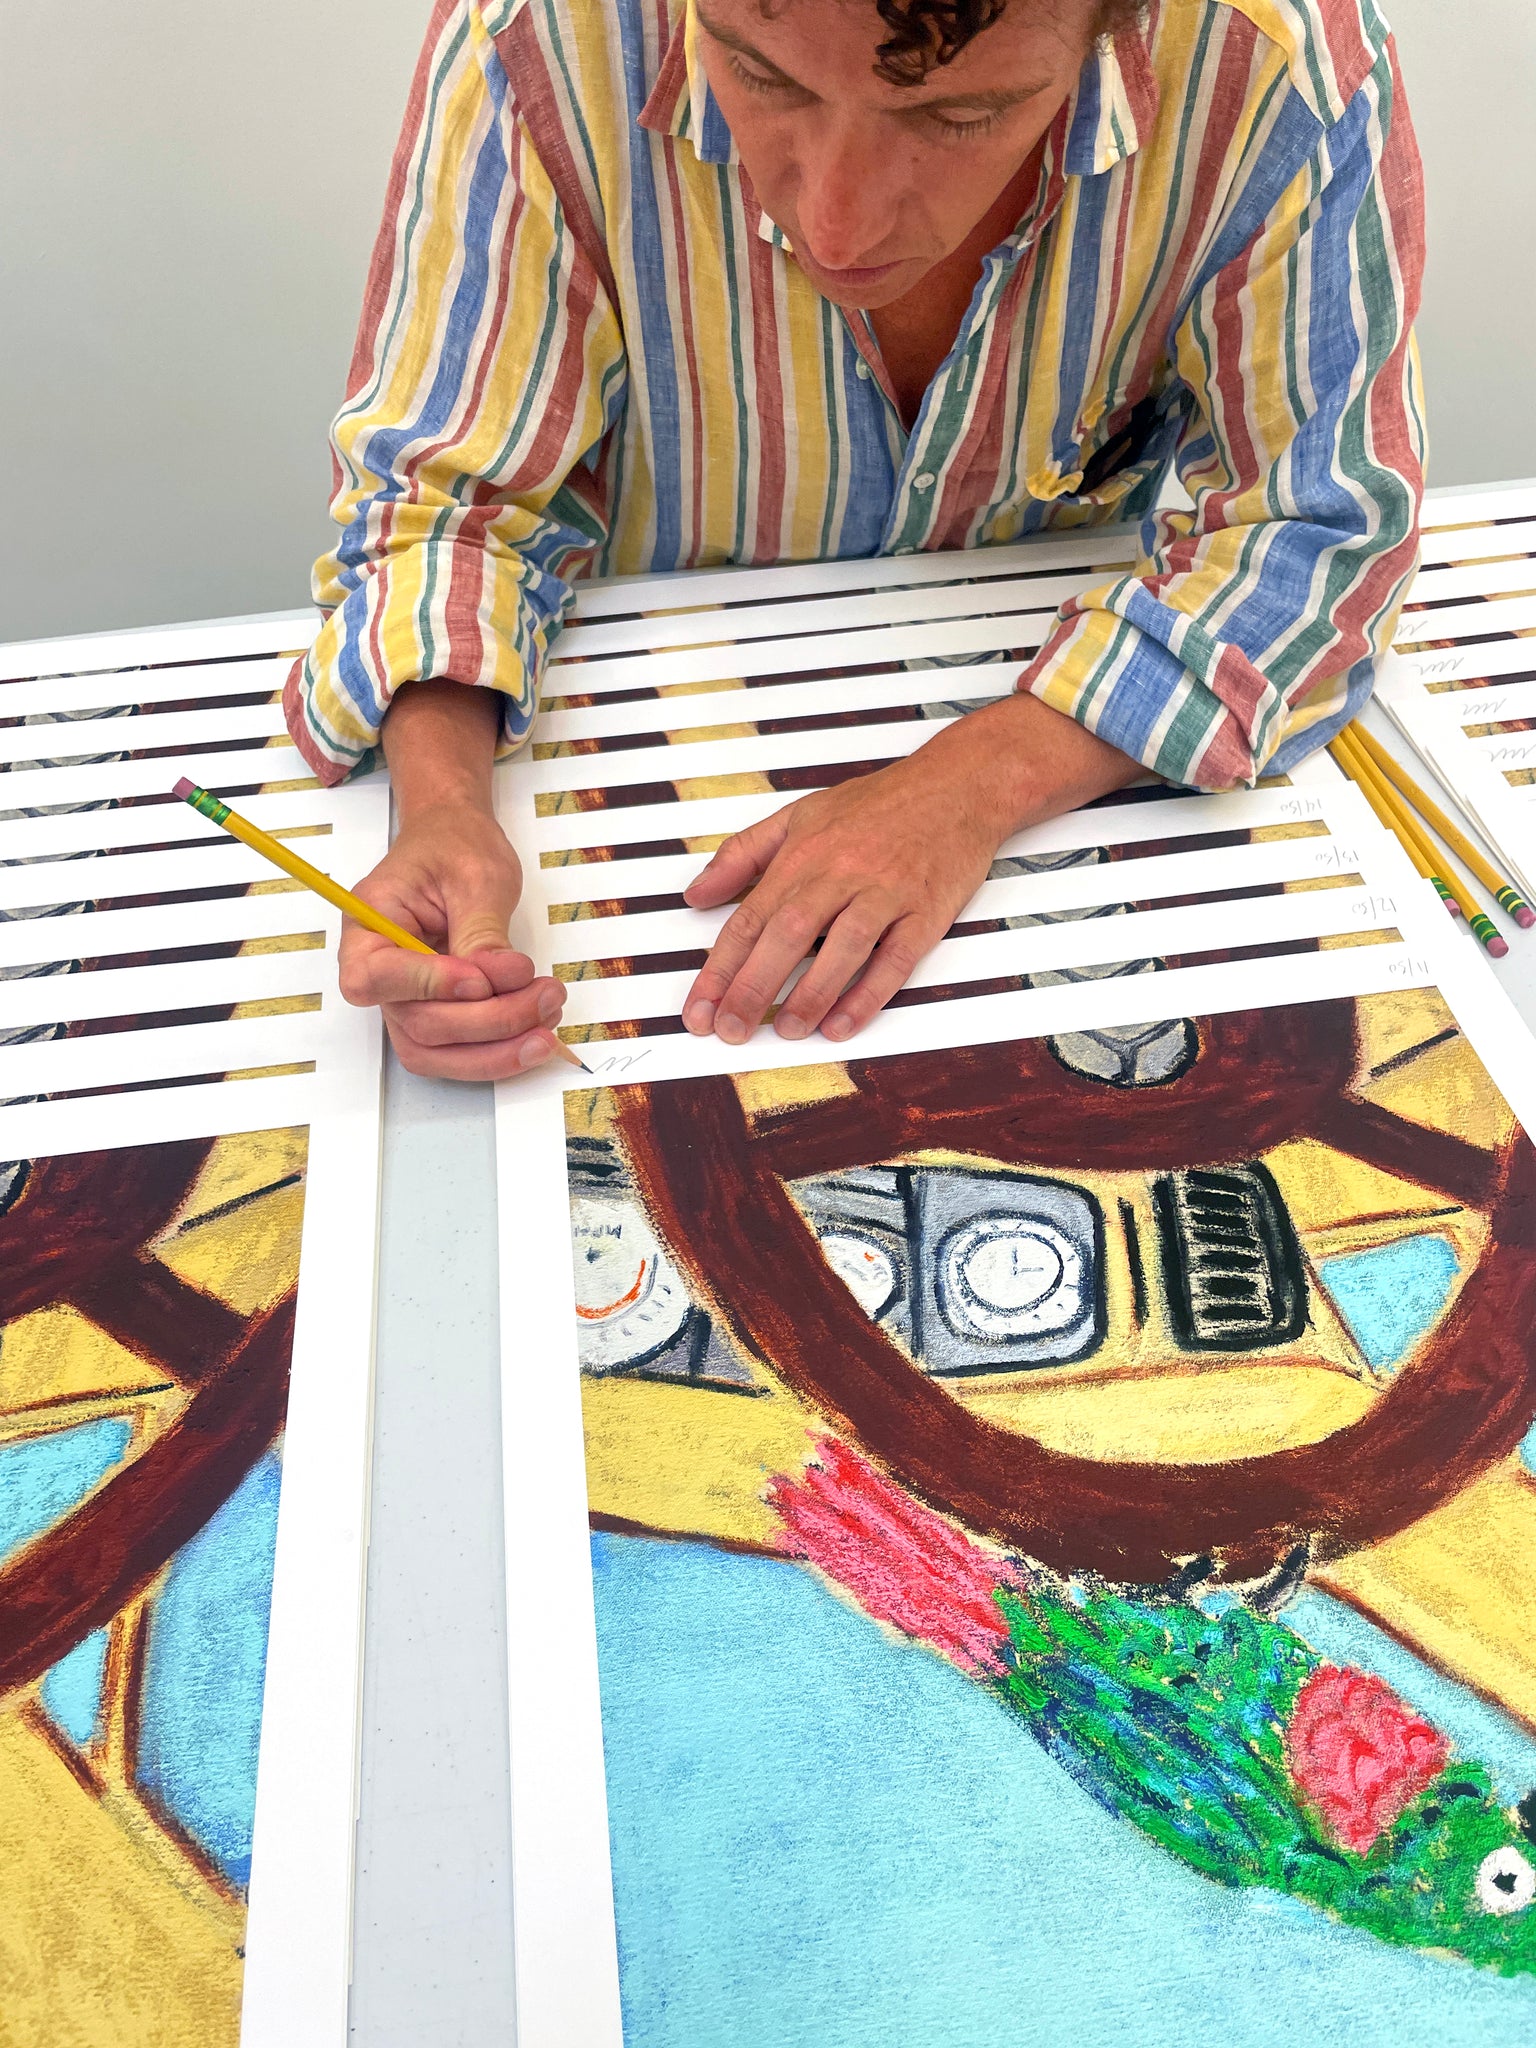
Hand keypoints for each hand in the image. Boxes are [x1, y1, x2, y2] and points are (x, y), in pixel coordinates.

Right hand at [336, 677, 567, 1079]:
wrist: (457, 841)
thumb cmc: (454, 846)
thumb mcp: (476, 877)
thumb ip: (483, 932)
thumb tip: (500, 978)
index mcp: (368, 924)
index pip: (375, 978)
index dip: (427, 987)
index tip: (481, 979)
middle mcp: (378, 970)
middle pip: (417, 1025)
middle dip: (488, 1020)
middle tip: (543, 993)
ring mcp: (406, 999)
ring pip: (437, 1053)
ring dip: (498, 1049)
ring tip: (548, 1016)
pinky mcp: (437, 1015)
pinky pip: (458, 1053)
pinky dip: (500, 1051)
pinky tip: (537, 1029)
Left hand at [680, 692, 1139, 1044]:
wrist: (957, 786)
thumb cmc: (879, 803)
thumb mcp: (798, 816)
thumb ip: (742, 855)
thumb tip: (697, 894)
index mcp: (804, 855)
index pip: (749, 919)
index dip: (720, 969)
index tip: (699, 1007)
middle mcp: (841, 873)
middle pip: (787, 936)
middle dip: (753, 988)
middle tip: (731, 1029)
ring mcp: (886, 893)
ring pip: (842, 949)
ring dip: (811, 995)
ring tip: (787, 1031)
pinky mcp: (926, 912)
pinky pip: (895, 960)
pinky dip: (868, 995)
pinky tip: (843, 1024)